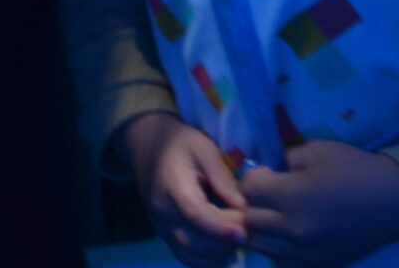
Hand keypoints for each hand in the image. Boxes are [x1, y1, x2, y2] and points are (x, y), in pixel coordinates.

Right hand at [116, 112, 249, 267]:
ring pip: (190, 255)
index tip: (245, 233)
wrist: (147, 147)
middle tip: (250, 234)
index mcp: (172, 187)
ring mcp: (162, 227)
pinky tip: (225, 252)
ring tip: (240, 243)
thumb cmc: (180, 143)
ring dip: (217, 256)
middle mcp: (163, 213)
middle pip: (194, 242)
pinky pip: (185, 257)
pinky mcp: (165, 234)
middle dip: (225, 244)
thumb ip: (223, 178)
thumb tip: (244, 208)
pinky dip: (206, 261)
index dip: (221, 228)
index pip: (195, 214)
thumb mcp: (204, 148)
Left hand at [239, 140, 398, 265]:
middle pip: (250, 219)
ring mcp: (306, 252)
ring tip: (276, 213)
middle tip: (269, 193)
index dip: (254, 177)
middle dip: (253, 203)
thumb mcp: (317, 149)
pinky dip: (279, 247)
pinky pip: (283, 260)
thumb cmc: (356, 169)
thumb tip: (271, 172)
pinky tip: (290, 233)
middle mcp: (294, 229)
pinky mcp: (319, 264)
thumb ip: (286, 159)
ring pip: (262, 244)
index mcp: (292, 197)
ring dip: (262, 227)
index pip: (249, 190)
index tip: (267, 172)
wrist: (395, 200)